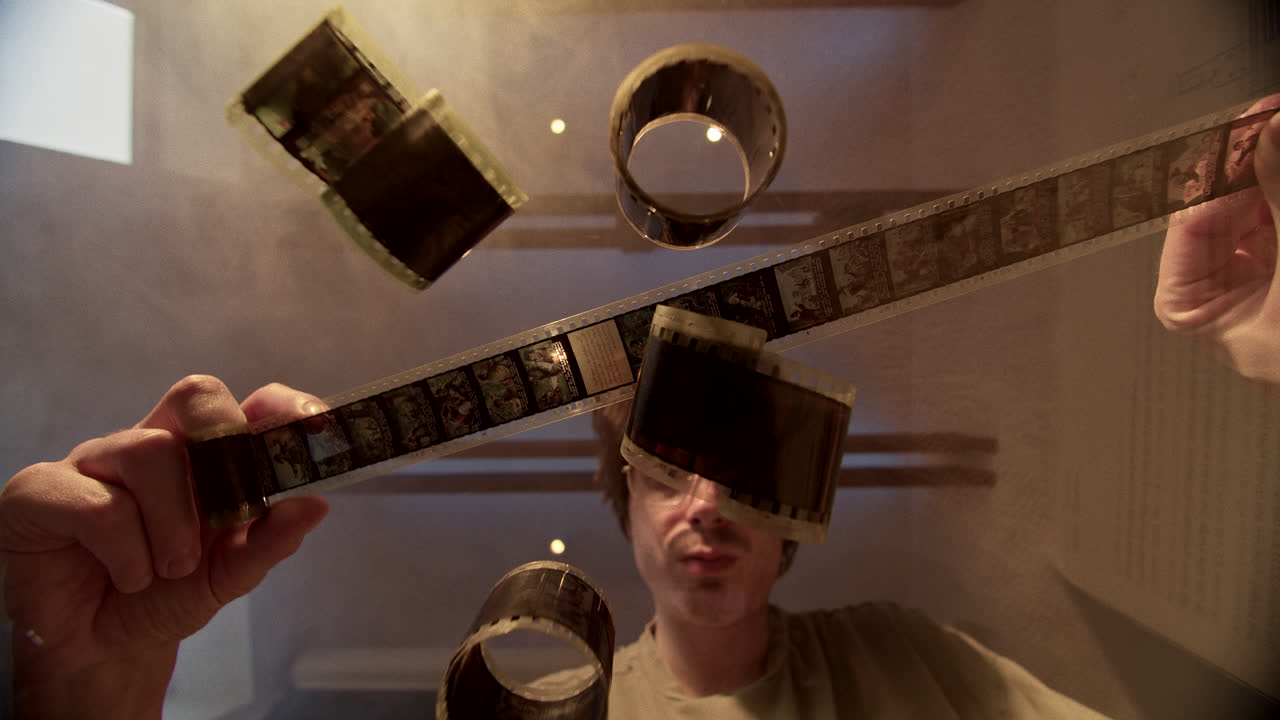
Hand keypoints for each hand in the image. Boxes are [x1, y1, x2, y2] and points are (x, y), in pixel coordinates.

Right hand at [0, 375, 329, 718]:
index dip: (282, 408)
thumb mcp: (228, 575)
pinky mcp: (40, 492)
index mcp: (199, 456)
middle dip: (227, 448)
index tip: (316, 429)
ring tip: (169, 569)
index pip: (245, 404)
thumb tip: (317, 502)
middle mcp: (148, 445)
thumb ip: (271, 541)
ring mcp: (93, 462)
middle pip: (197, 397)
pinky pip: (99, 505)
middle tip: (234, 515)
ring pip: (150, 451)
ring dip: (175, 525)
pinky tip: (128, 577)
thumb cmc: (161, 597)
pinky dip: (128, 553)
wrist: (97, 650)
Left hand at [1155, 95, 1279, 383]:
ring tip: (1275, 127)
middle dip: (1251, 162)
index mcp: (1195, 311)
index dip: (1217, 169)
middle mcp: (1226, 296)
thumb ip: (1278, 197)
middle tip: (1268, 118)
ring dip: (1269, 170)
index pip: (1190, 223)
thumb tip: (1262, 137)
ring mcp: (1265, 284)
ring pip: (1257, 212)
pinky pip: (1278, 224)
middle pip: (1224, 211)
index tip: (1246, 125)